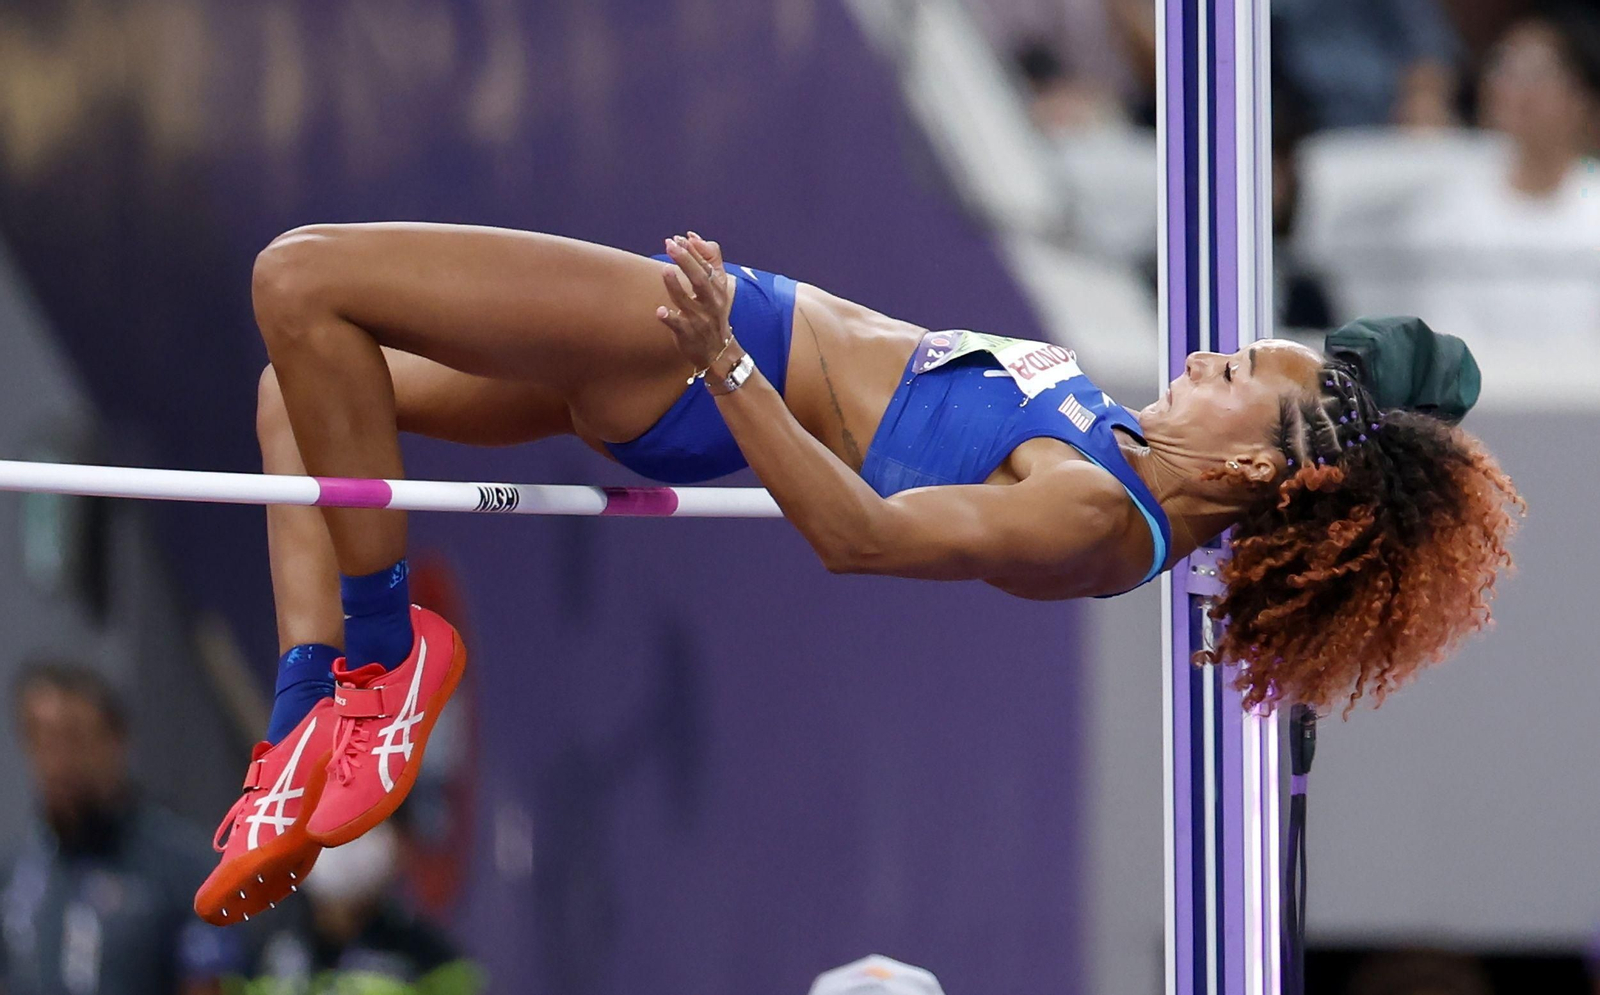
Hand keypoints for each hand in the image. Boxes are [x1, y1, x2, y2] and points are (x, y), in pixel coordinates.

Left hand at [656, 233, 734, 372]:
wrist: (719, 352)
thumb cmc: (712, 313)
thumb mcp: (717, 288)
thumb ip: (709, 260)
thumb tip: (692, 236)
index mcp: (717, 289)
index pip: (706, 266)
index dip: (694, 251)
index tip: (680, 238)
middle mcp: (710, 303)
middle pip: (700, 280)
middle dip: (686, 261)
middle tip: (670, 245)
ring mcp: (699, 319)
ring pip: (686, 301)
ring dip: (675, 286)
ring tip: (665, 270)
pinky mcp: (688, 335)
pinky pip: (679, 326)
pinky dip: (670, 319)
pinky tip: (661, 311)